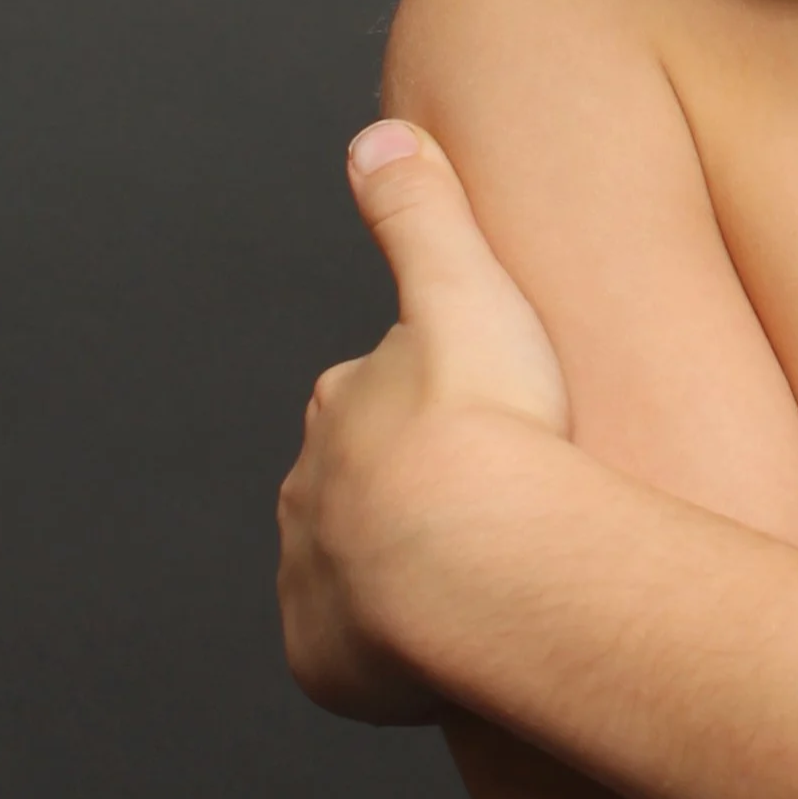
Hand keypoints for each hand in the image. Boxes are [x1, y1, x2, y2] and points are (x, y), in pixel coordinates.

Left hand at [278, 120, 572, 725]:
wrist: (481, 562)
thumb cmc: (490, 422)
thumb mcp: (465, 288)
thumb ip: (422, 212)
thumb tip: (377, 134)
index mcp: (341, 406)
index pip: (374, 400)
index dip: (432, 411)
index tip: (485, 425)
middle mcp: (307, 494)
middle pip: (358, 491)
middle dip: (410, 498)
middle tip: (491, 509)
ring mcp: (312, 584)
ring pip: (355, 575)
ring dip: (403, 577)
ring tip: (481, 582)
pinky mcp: (325, 664)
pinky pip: (356, 660)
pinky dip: (392, 657)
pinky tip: (452, 653)